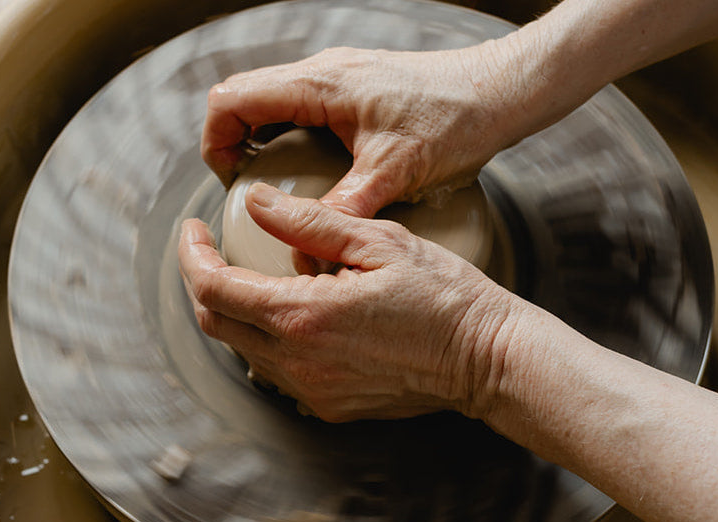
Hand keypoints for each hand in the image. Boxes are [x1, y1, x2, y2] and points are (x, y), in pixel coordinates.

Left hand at [177, 183, 522, 421]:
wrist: (487, 359)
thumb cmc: (444, 295)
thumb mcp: (377, 241)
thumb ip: (309, 222)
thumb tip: (258, 204)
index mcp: (302, 316)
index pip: (213, 287)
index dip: (191, 255)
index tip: (194, 230)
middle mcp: (297, 362)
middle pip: (215, 322)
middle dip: (205, 281)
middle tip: (213, 248)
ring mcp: (311, 390)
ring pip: (242, 350)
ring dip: (237, 311)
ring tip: (256, 274)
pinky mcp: (328, 406)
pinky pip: (276, 371)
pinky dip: (268, 337)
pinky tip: (294, 311)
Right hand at [202, 44, 524, 218]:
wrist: (501, 91)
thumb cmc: (455, 119)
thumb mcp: (396, 171)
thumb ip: (345, 208)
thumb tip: (305, 251)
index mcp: (318, 86)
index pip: (231, 101)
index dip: (216, 142)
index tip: (231, 182)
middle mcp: (321, 72)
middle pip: (242, 97)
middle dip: (231, 142)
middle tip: (245, 190)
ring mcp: (337, 76)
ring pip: (269, 100)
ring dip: (258, 138)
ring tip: (273, 185)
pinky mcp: (354, 87)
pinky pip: (298, 105)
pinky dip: (288, 135)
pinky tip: (311, 171)